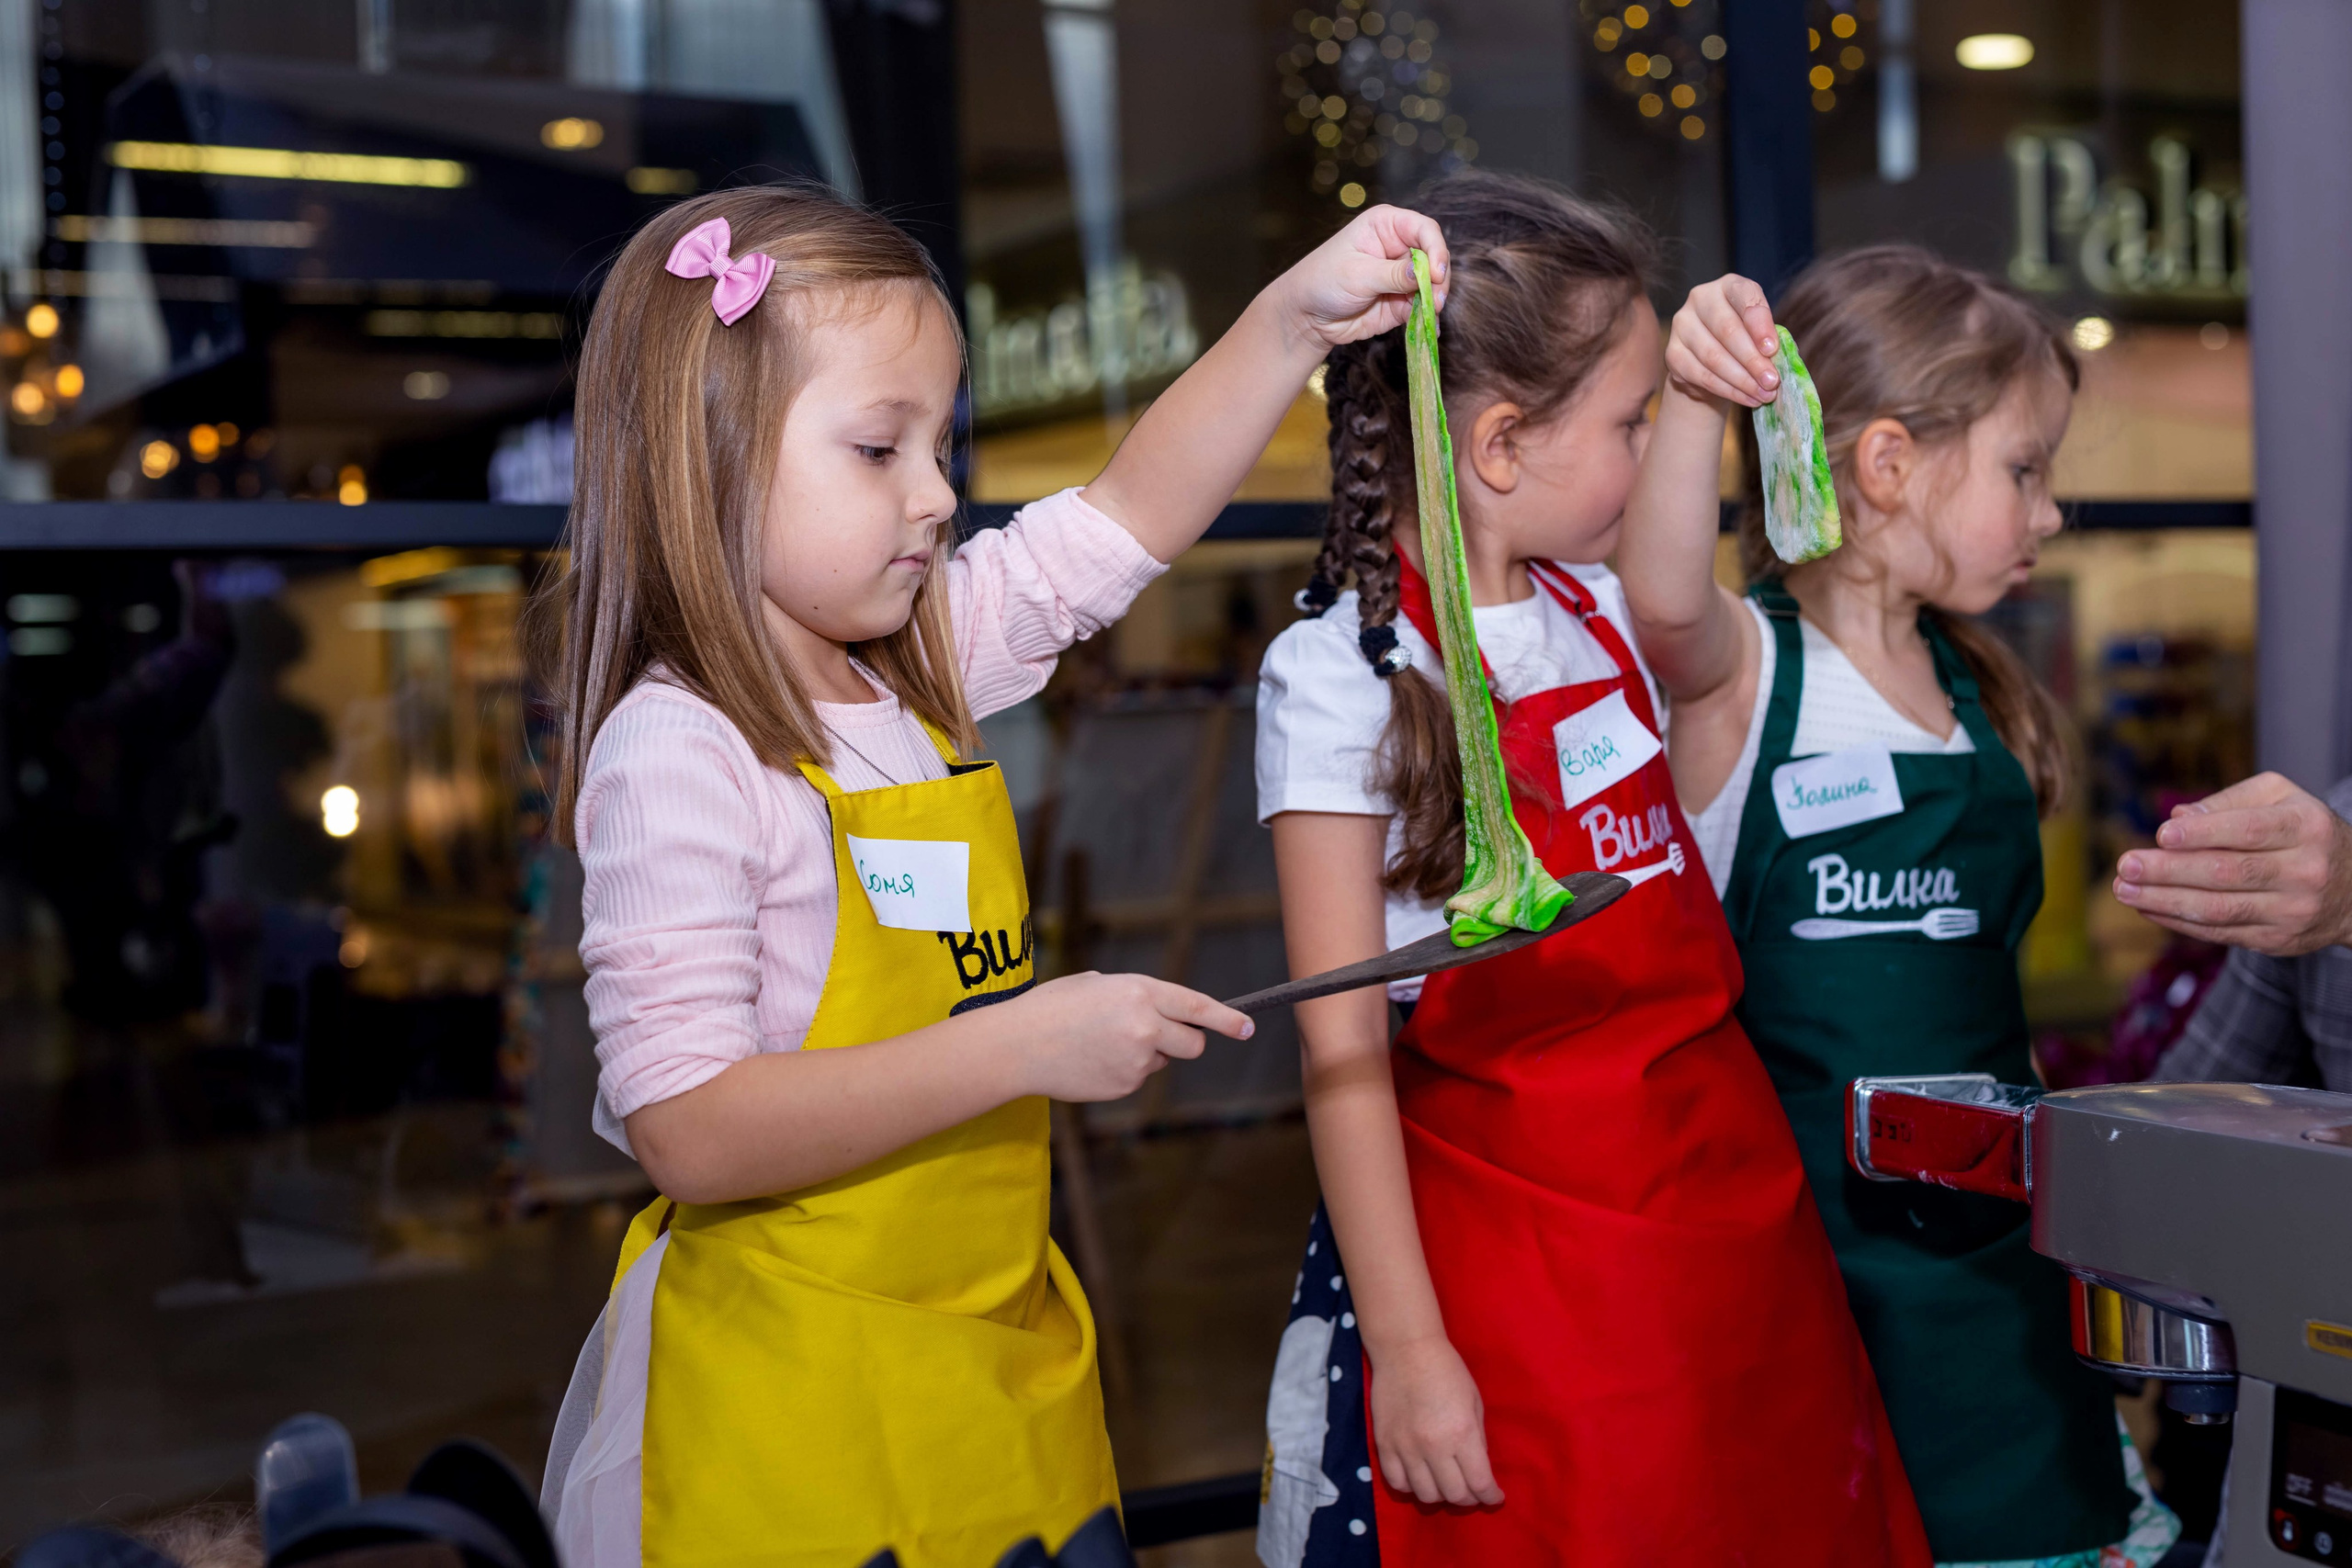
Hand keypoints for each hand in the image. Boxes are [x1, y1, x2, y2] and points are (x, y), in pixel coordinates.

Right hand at [1001, 971, 1253, 1101]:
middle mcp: (1145, 1026)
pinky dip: (1122, 1071)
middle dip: (1182, 1041)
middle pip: (1191, 1044)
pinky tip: (1092, 1060)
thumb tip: (1163, 1016)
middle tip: (1153, 1034)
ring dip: (1144, 1054)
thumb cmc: (1054, 1007)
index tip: (1247, 1028)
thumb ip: (1138, 997)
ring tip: (1100, 1043)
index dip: (1227, 1019)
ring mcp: (1136, 1061)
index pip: (1196, 1007)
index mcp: (1140, 992)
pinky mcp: (1124, 1086)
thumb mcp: (1099, 985)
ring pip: (1160, 1062)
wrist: (1018, 1045)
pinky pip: (1137, 1078)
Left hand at [1271, 204, 1449, 352]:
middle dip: (1438, 278)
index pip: (1424, 229)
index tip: (1436, 273)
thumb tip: (1425, 274)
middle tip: (1435, 300)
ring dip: (1436, 298)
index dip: (1436, 249)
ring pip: (1433, 283)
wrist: (1307, 316)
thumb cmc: (1323, 281)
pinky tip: (1430, 326)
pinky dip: (1429, 316)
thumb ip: (1392, 274)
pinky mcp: (1402, 300)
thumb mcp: (1357, 274)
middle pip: (1434, 256)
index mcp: (1386, 225)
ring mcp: (1402, 274)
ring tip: (1431, 312)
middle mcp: (1398, 246)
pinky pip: (1423, 306)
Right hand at [1367, 1334, 1504, 1507]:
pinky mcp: (1384, 1444)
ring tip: (1445, 1484)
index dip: (1490, 1496)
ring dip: (1441, 1495)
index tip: (1494, 1496)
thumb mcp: (1474, 1402)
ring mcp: (1406, 1447)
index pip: (1479, 1483)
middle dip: (1469, 1498)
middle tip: (1472, 1491)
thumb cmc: (1447, 1370)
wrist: (1406, 1349)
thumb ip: (1477, 1440)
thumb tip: (1478, 1468)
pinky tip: (1419, 1477)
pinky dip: (1411, 1487)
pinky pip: (1397, 1482)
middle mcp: (1434, 1446)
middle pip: (1454, 1495)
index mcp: (1462, 1433)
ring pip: (1425, 1495)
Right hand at [1665, 272, 1781, 408]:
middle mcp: (1700, 298)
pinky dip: (1727, 390)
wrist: (1712, 363)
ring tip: (1763, 395)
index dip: (1759, 323)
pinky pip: (1701, 375)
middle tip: (1772, 382)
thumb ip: (1767, 340)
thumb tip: (1775, 361)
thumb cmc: (1744, 341)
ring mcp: (1682, 325)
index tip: (1772, 350)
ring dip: (1742, 380)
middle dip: (1753, 360)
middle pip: (1727, 330)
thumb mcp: (1759, 332)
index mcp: (1728, 285)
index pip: (1744, 295)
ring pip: (1713, 356)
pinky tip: (1746, 398)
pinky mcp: (1672, 353)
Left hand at [2114, 772, 2351, 955]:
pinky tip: (2147, 907)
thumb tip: (2180, 817)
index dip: (2204, 833)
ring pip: (2220, 909)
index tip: (2162, 835)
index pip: (2250, 831)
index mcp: (2306, 827)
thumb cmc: (2303, 832)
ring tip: (2124, 890)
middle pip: (2228, 873)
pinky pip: (2221, 932)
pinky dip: (2178, 921)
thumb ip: (2229, 802)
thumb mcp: (2280, 799)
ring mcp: (2293, 910)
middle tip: (2126, 866)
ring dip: (2164, 901)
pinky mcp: (2278, 940)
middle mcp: (2305, 870)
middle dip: (2170, 871)